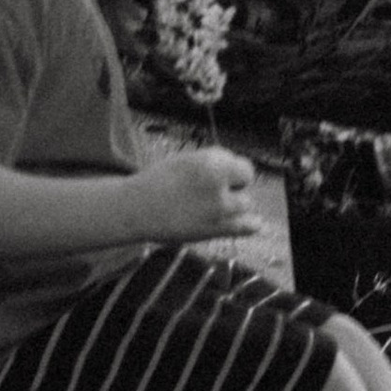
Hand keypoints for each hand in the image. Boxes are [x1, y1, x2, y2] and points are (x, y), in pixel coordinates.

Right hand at [143, 144, 261, 242]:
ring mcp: (219, 209)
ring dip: (236, 204)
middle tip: (214, 192)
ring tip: (215, 207)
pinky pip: (247, 227)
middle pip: (246, 181)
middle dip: (235, 185)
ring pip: (246, 204)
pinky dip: (250, 224)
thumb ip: (215, 164)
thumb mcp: (188, 160)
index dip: (233, 169)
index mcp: (210, 163)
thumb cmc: (159, 182)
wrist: (138, 209)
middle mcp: (218, 184)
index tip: (223, 175)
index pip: (241, 164)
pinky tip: (253, 223)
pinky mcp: (216, 229)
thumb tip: (238, 172)